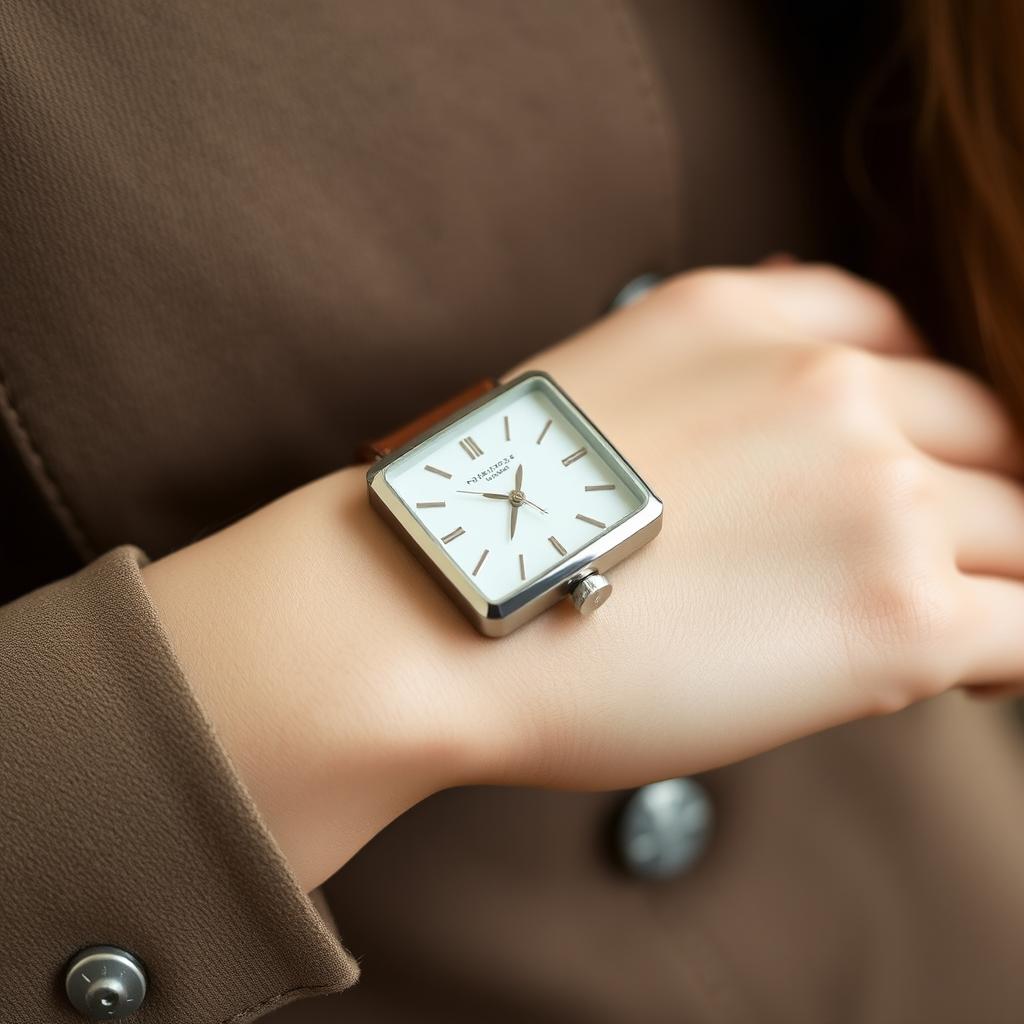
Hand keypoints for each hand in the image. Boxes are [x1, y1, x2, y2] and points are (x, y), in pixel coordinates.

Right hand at [477, 263, 1023, 789]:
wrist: (433, 607)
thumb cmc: (490, 527)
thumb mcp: (596, 393)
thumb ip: (705, 386)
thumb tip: (786, 411)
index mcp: (748, 315)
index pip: (900, 345)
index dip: (916, 421)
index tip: (907, 475)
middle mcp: (828, 382)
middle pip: (976, 434)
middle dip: (961, 497)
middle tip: (924, 563)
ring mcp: (876, 490)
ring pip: (1015, 528)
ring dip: (985, 577)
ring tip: (928, 631)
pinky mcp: (899, 612)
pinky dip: (1005, 653)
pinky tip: (961, 677)